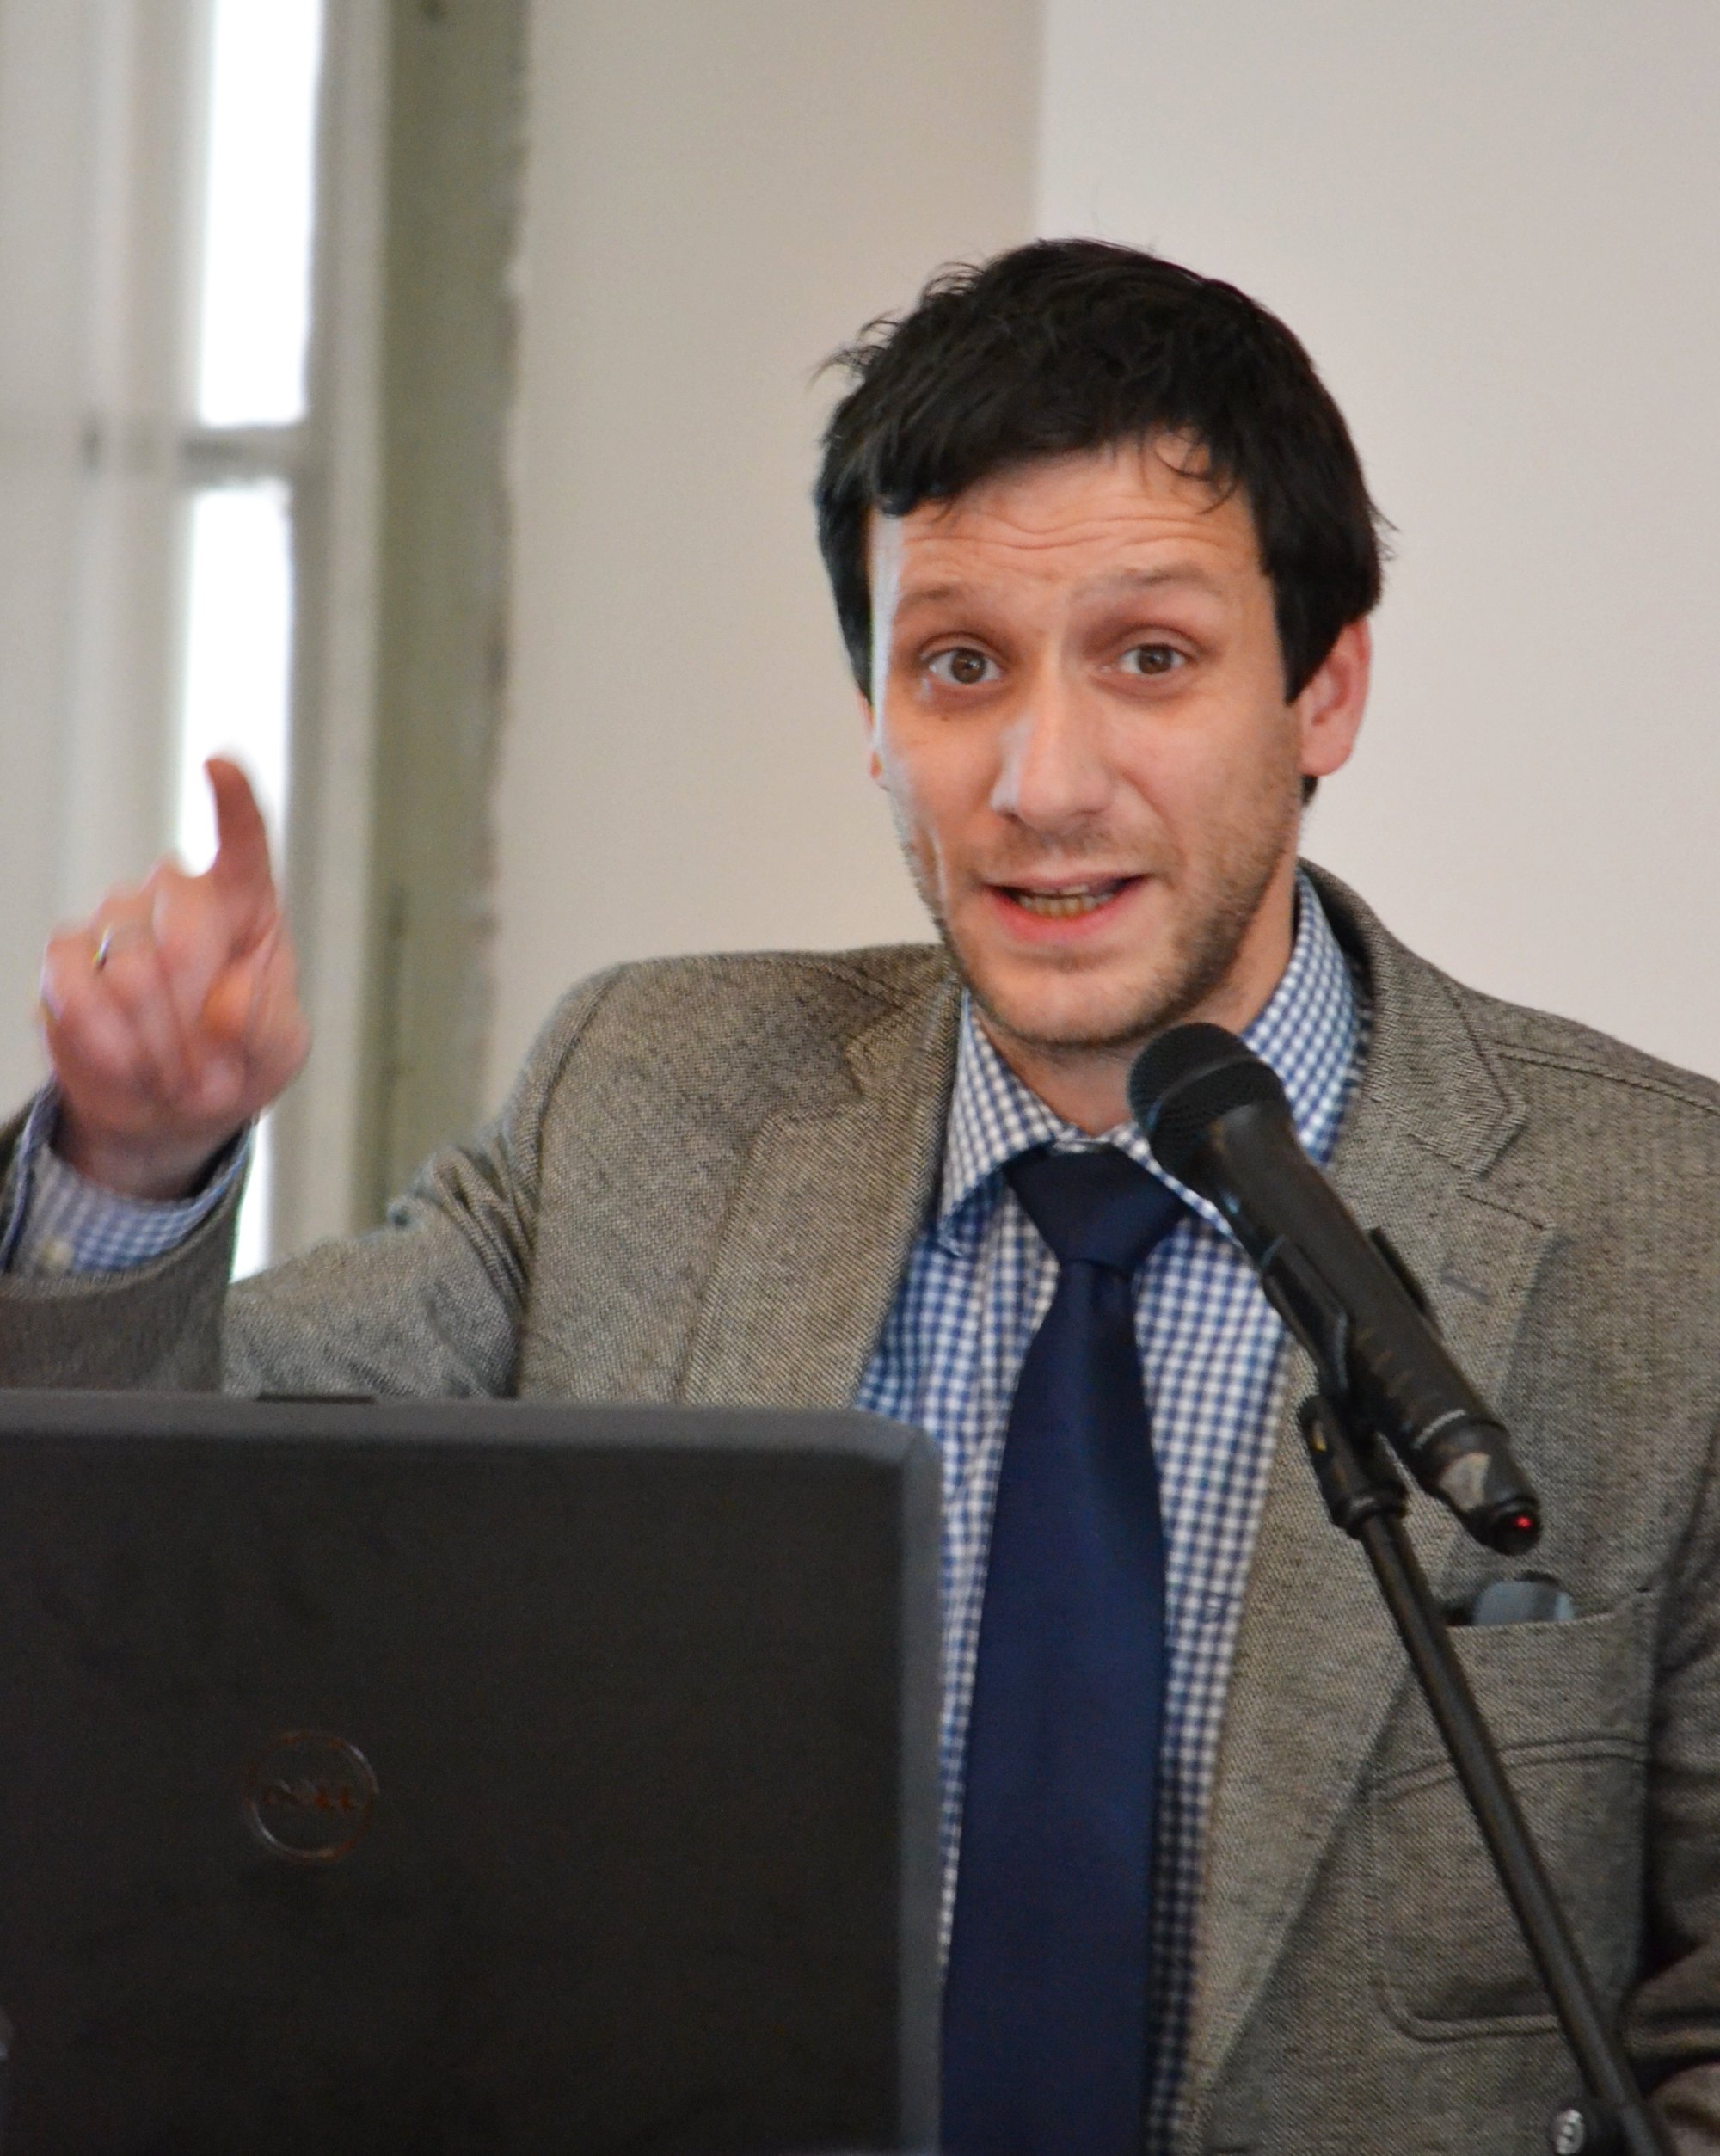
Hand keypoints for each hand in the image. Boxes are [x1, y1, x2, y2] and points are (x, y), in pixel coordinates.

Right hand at [39, 758, 310, 1199]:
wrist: (174, 1111)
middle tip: (209, 1069)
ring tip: (173, 1075)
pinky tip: (128, 1066)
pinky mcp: (67, 960)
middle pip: (183, 920)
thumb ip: (267, 1023)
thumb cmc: (237, 1063)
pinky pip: (75, 985)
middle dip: (200, 1008)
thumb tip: (226, 1001)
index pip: (243, 843)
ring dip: (159, 1040)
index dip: (234, 804)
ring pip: (130, 966)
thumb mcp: (279, 1053)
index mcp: (244, 906)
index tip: (220, 764)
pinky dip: (105, 1038)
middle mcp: (175, 898)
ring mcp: (115, 922)